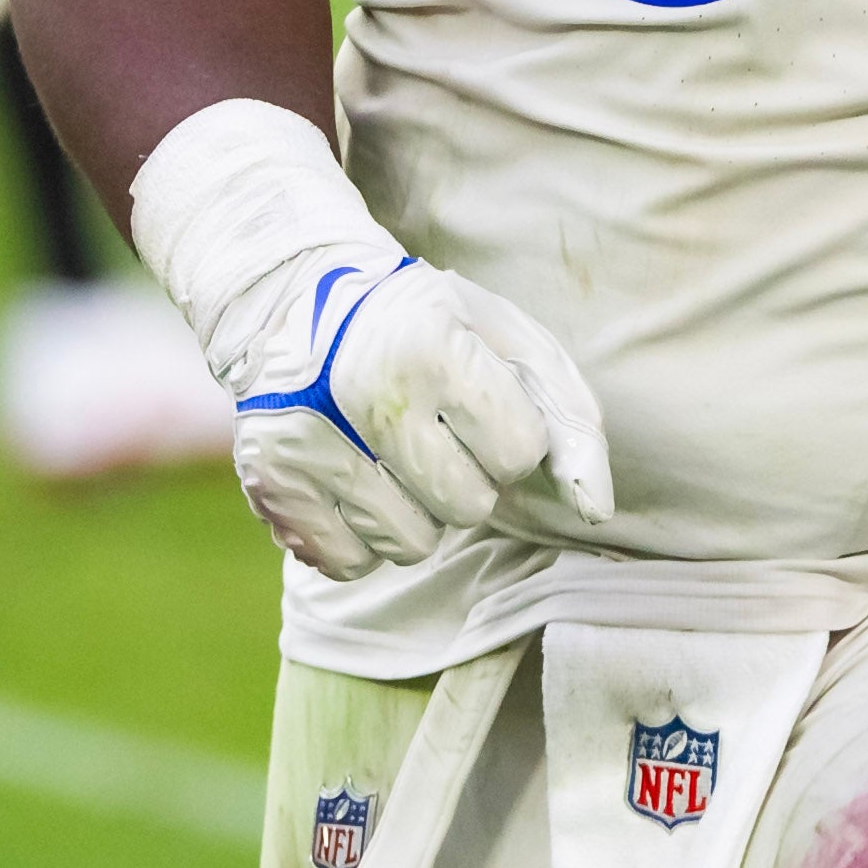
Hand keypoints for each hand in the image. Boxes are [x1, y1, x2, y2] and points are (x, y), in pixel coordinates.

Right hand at [223, 251, 618, 574]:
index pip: (519, 453)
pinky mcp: (271, 486)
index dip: (512, 436)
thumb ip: (571, 422)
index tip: (482, 407)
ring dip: (417, 511)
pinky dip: (364, 534)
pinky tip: (354, 480)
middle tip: (436, 433)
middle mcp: (361, 393)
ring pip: (411, 545)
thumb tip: (596, 510)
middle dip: (468, 478)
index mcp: (430, 343)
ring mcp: (308, 442)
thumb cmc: (430, 331)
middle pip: (468, 506)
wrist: (300, 305)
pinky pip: (351, 563)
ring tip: (393, 455)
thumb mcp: (511, 344)